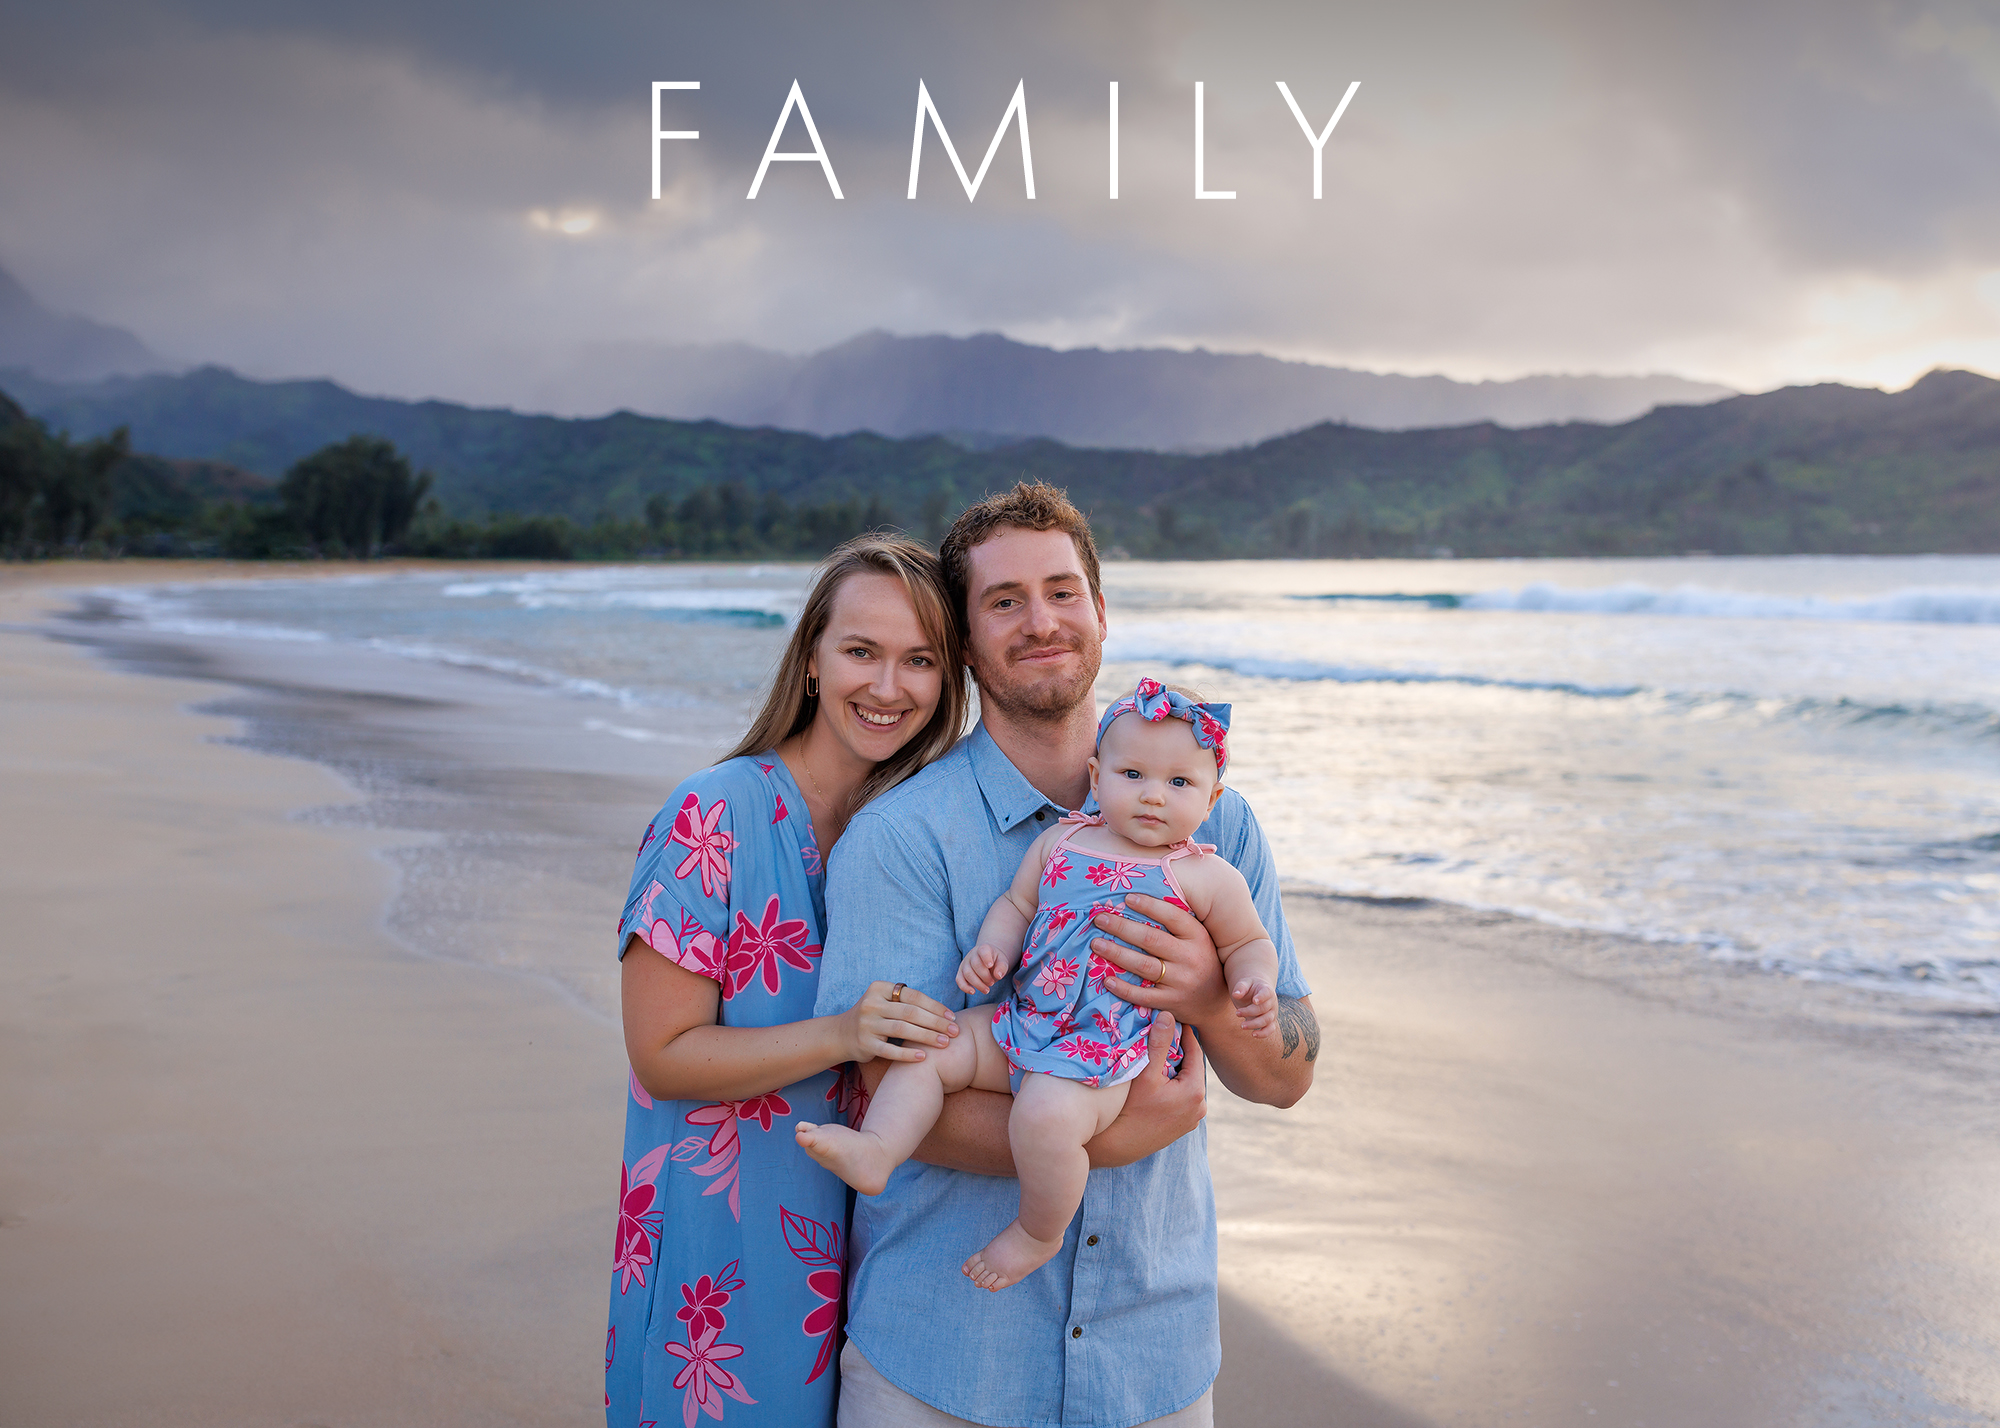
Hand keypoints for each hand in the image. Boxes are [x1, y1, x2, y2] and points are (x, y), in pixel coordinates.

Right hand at [840, 981, 956, 1063]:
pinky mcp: (865, 1044)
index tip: (952, 1016)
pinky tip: (923, 1057)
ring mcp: (867, 1024)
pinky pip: (890, 1050)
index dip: (935, 1006)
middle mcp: (871, 1004)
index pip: (913, 996)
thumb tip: (944, 1012)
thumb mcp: (885, 1002)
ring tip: (945, 1043)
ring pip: (902, 1030)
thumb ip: (907, 1002)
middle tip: (955, 1032)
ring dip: (927, 1037)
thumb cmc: (874, 1017)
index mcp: (879, 989)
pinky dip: (907, 1054)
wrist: (841, 1035)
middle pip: (910, 1012)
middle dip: (936, 1022)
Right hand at [956, 944, 1009, 995]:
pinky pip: (959, 980)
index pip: (983, 951)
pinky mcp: (961, 972)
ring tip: (987, 990)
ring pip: (967, 974)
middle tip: (992, 983)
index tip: (990, 965)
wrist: (989, 961)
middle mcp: (972, 955)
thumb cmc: (996, 961)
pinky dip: (964, 987)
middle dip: (985, 976)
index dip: (986, 958)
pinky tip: (973, 992)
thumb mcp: (1003, 962)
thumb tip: (998, 975)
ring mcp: (965, 963)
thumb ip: (1002, 967)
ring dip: (977, 984)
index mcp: (984, 949)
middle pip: (975, 965)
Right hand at [1086, 1014, 1205, 1168]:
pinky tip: (1158, 1079)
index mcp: (1195, 1092)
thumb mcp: (1145, 1074)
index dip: (1184, 1033)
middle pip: (1191, 1068)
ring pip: (1186, 1083)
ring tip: (1159, 1054)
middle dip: (1178, 1051)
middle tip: (1164, 1033)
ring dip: (1175, 1069)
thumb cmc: (1129, 1109)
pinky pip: (1182, 1097)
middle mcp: (1200, 1107)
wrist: (1118, 1146)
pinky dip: (1173, 1086)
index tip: (1175, 1018)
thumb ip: (1159, 1044)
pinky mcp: (1182, 1126)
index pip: (1195, 1052)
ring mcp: (1192, 1119)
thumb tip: (1168, 1016)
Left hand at [1089, 893, 1229, 1028]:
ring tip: (1096, 944)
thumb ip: (1177, 924)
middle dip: (1122, 927)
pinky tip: (1107, 979)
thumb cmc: (1200, 962)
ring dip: (1116, 953)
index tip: (1127, 898)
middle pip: (1151, 939)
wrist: (1215, 1004)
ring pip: (1143, 965)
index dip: (1149, 906)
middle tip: (1099, 919)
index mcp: (1198, 937)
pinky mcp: (1171, 1002)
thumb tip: (1140, 900)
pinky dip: (1123, 988)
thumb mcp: (1198, 940)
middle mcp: (1190, 958)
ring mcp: (1181, 982)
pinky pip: (1143, 995)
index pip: (1172, 917)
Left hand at [1232, 976, 1277, 1035]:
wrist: (1256, 992)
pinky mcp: (1270, 1021)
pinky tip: (1253, 1035)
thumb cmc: (1249, 987)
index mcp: (1266, 990)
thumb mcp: (1244, 983)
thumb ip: (1240, 987)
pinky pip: (1270, 1029)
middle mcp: (1272, 1002)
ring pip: (1267, 1020)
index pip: (1267, 993)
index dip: (1261, 997)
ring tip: (1242, 1025)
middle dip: (1250, 1012)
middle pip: (1264, 1008)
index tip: (1254, 1001)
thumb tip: (1235, 994)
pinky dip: (1263, 1033)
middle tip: (1237, 1013)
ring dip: (1254, 1024)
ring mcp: (1272, 1012)